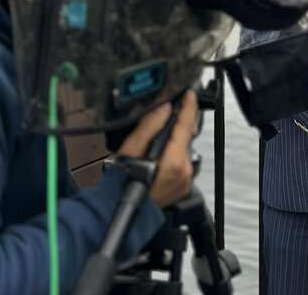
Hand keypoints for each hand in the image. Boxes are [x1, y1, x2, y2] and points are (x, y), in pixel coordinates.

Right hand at [117, 90, 197, 207]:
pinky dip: (173, 155)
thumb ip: (150, 125)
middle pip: (185, 137)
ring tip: (158, 135)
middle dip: (177, 124)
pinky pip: (181, 163)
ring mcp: (184, 181)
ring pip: (182, 150)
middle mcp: (184, 171)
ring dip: (174, 140)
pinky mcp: (181, 186)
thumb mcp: (131, 149)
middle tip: (167, 111)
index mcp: (174, 160)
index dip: (189, 105)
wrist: (118, 213)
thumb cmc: (121, 184)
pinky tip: (159, 154)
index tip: (190, 93)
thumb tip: (165, 108)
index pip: (187, 125)